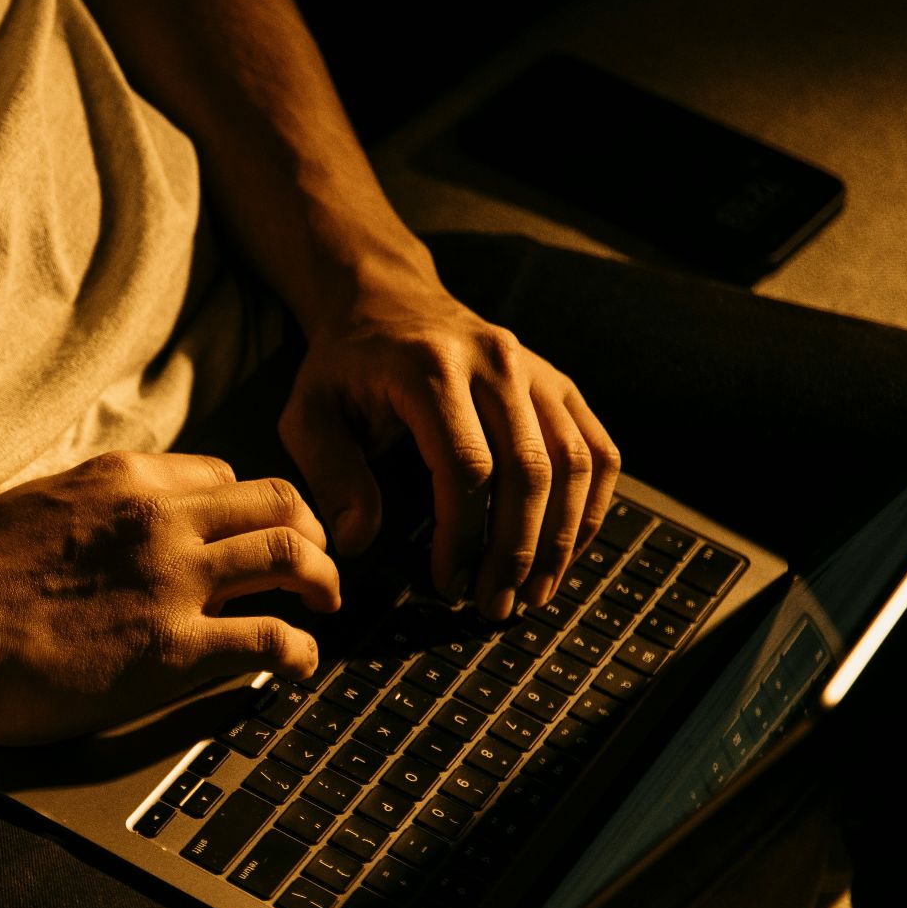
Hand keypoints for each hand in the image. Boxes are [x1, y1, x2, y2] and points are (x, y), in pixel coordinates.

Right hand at [0, 451, 340, 744]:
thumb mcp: (40, 503)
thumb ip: (96, 505)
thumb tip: (119, 524)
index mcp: (127, 480)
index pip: (224, 477)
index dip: (249, 511)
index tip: (252, 538)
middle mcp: (163, 518)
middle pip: (280, 502)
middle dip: (311, 533)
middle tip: (315, 567)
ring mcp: (174, 581)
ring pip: (293, 556)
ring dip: (323, 583)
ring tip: (323, 608)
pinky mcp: (175, 647)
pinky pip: (272, 639)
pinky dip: (300, 650)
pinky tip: (296, 664)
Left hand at [279, 275, 619, 620]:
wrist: (386, 300)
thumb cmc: (344, 367)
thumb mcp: (309, 414)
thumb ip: (330, 475)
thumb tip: (355, 542)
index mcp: (429, 368)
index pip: (467, 465)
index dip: (464, 535)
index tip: (448, 584)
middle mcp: (494, 361)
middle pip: (529, 469)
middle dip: (516, 550)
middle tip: (494, 607)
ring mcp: (535, 369)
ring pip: (573, 462)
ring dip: (560, 539)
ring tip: (531, 593)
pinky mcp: (559, 383)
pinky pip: (597, 449)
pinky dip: (590, 507)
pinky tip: (564, 550)